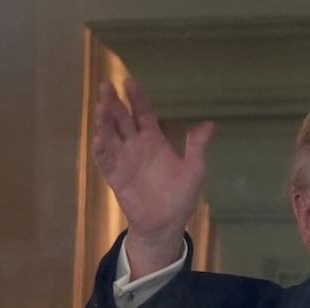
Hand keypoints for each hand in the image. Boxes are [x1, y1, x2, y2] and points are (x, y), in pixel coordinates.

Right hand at [91, 77, 214, 275]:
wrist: (166, 224)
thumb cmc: (180, 196)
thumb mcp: (194, 170)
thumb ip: (198, 147)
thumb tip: (211, 125)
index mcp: (154, 140)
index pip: (143, 113)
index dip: (137, 98)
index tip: (130, 82)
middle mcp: (135, 145)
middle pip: (122, 119)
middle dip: (114, 103)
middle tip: (106, 86)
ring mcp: (123, 160)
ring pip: (110, 135)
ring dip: (104, 122)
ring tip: (100, 107)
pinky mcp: (115, 176)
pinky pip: (105, 161)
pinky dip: (101, 150)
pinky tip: (98, 139)